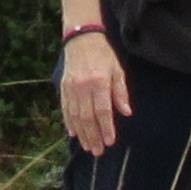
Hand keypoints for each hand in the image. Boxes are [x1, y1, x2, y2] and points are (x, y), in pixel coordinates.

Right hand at [59, 31, 129, 156]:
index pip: (102, 110)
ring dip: (82, 133)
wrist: (81, 38)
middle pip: (87, 117)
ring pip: (75, 116)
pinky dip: (69, 122)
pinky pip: (65, 108)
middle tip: (98, 151)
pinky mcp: (63, 87)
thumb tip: (126, 112)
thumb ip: (120, 92)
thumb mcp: (117, 70)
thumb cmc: (103, 55)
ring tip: (88, 147)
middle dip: (93, 136)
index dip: (106, 128)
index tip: (110, 141)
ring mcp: (71, 87)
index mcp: (99, 82)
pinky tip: (74, 133)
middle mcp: (83, 87)